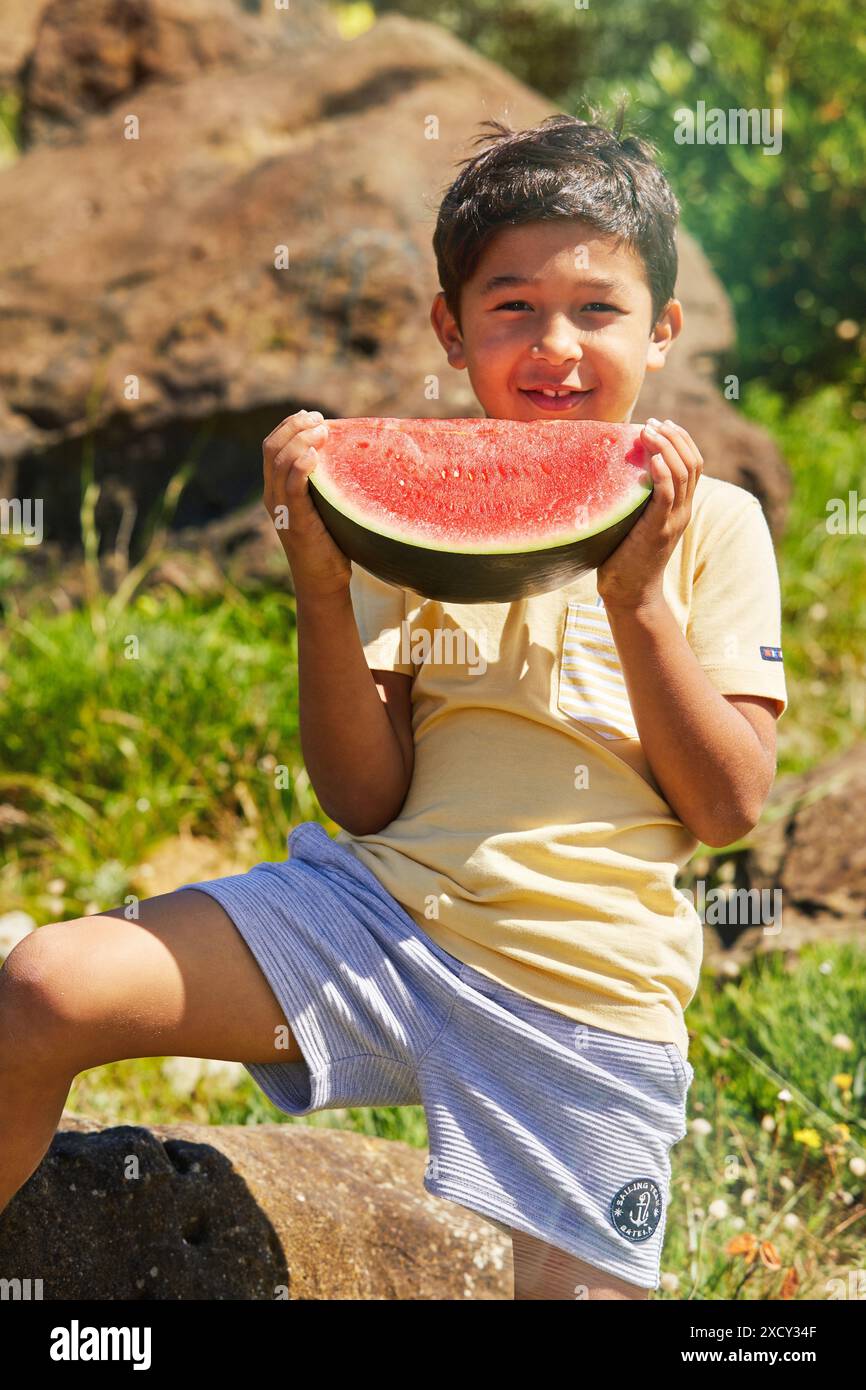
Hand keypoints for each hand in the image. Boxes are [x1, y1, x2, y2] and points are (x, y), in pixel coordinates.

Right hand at [262, 409, 351, 598]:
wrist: (323, 583)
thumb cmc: (329, 545)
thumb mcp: (324, 507)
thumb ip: (326, 484)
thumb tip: (349, 455)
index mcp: (276, 490)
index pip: (272, 446)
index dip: (289, 425)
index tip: (314, 416)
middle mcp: (272, 496)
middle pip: (271, 447)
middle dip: (294, 426)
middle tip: (320, 420)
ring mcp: (281, 509)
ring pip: (279, 462)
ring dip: (300, 440)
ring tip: (322, 431)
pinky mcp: (295, 522)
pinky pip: (291, 488)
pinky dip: (300, 467)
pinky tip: (314, 455)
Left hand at [596, 417, 702, 610]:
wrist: (630, 596)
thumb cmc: (624, 560)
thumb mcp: (632, 522)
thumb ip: (633, 500)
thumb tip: (612, 473)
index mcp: (679, 508)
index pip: (693, 464)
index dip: (680, 439)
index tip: (660, 424)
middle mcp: (682, 511)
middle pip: (692, 462)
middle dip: (674, 436)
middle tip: (652, 423)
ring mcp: (673, 521)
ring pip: (683, 473)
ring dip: (666, 447)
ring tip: (648, 431)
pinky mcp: (658, 530)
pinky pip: (667, 494)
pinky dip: (662, 472)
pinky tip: (651, 457)